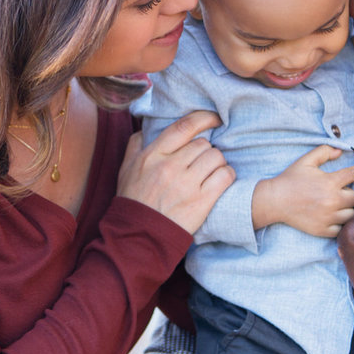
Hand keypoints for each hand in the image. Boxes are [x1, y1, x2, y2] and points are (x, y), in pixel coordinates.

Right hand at [118, 111, 233, 233]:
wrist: (138, 235)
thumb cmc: (133, 200)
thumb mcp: (126, 168)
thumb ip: (136, 145)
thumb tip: (146, 128)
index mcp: (153, 155)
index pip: (184, 126)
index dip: (204, 118)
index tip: (214, 118)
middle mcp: (170, 166)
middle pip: (203, 144)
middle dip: (206, 150)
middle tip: (202, 161)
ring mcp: (187, 184)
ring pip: (216, 157)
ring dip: (217, 162)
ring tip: (211, 171)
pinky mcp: (201, 201)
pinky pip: (225, 176)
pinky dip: (227, 175)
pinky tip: (221, 180)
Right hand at [253, 145, 353, 236]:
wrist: (274, 201)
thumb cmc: (291, 179)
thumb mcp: (306, 161)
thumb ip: (324, 152)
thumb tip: (341, 150)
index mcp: (330, 182)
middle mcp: (332, 200)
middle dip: (350, 194)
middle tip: (341, 192)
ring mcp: (328, 217)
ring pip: (351, 214)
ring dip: (347, 209)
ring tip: (337, 205)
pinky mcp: (323, 230)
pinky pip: (341, 228)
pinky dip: (339, 223)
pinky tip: (332, 217)